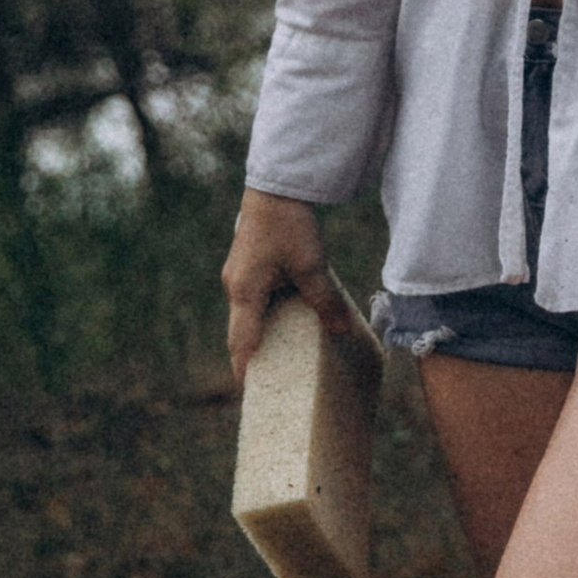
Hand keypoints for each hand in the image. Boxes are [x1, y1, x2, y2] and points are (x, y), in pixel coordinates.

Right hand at [221, 189, 353, 380]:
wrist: (276, 186)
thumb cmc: (289, 225)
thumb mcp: (311, 265)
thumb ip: (324, 300)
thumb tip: (341, 331)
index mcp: (245, 292)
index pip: (242, 342)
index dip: (246, 367)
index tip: (251, 390)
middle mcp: (236, 287)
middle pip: (242, 331)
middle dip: (253, 355)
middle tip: (268, 380)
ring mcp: (240, 275)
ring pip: (249, 314)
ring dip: (262, 333)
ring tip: (281, 356)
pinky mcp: (249, 265)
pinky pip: (255, 299)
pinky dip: (267, 314)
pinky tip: (287, 320)